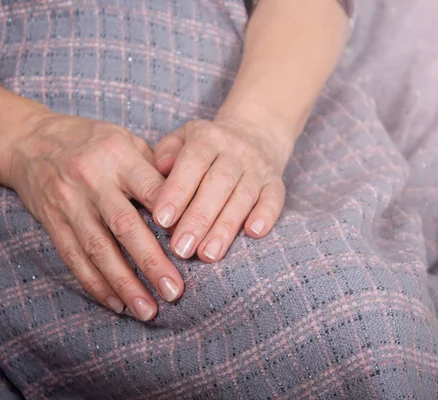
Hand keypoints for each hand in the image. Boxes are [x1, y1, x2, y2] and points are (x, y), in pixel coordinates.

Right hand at [5, 113, 183, 320]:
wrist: (29, 141)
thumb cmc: (91, 141)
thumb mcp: (126, 139)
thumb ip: (155, 168)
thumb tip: (191, 201)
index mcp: (118, 156)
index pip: (151, 189)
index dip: (173, 217)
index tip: (194, 245)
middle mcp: (93, 181)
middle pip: (125, 226)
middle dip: (152, 263)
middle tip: (175, 292)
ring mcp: (69, 204)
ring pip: (99, 250)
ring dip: (125, 284)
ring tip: (148, 310)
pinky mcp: (52, 223)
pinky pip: (74, 258)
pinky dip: (95, 284)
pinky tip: (116, 304)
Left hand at [152, 117, 291, 262]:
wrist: (255, 131)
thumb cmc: (205, 145)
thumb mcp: (182, 137)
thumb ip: (166, 152)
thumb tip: (161, 168)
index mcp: (207, 138)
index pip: (192, 162)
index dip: (177, 191)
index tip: (162, 220)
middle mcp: (235, 151)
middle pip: (218, 184)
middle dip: (198, 219)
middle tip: (181, 248)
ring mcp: (258, 167)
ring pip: (243, 197)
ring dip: (225, 228)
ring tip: (208, 255)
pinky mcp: (276, 183)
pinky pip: (274, 199)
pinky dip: (266, 216)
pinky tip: (254, 233)